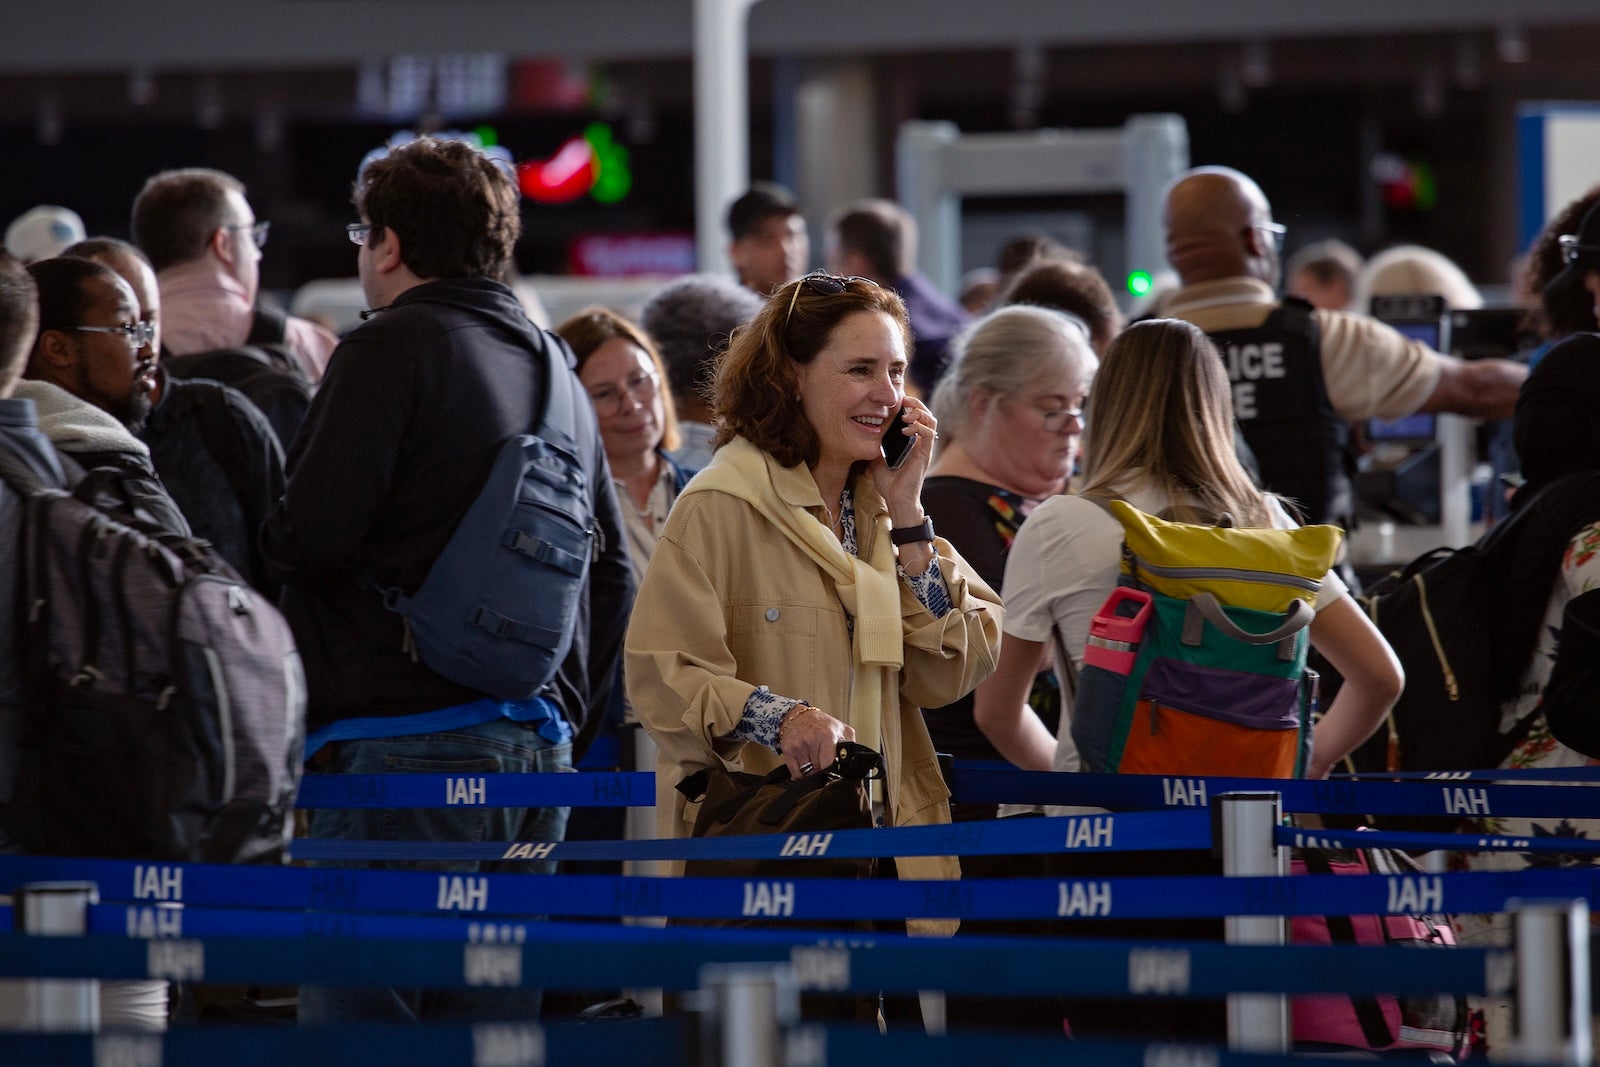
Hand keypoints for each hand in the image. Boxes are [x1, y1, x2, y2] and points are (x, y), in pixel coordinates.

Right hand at [779, 704, 854, 777]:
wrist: (797, 715)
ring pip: (807, 773)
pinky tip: (805, 764)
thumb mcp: (841, 728)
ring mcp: (798, 746)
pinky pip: (796, 773)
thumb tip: (854, 762)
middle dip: (823, 771)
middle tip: (824, 763)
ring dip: (812, 772)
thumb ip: (851, 745)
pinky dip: (801, 774)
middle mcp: (811, 741)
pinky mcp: (788, 751)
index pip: (830, 764)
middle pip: (819, 770)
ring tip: (814, 760)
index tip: (834, 774)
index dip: (833, 772)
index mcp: (827, 736)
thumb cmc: (820, 723)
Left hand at [870, 396, 937, 523]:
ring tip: (905, 416)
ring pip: (931, 420)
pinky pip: (929, 434)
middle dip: (916, 404)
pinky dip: (919, 427)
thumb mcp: (877, 460)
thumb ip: (876, 447)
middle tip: (903, 401)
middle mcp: (920, 442)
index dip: (909, 405)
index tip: (897, 401)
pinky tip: (905, 430)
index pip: (915, 416)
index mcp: (910, 442)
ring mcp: (924, 447)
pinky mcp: (925, 454)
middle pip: (926, 413)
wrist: (896, 500)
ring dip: (919, 413)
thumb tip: (864, 438)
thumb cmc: (889, 484)